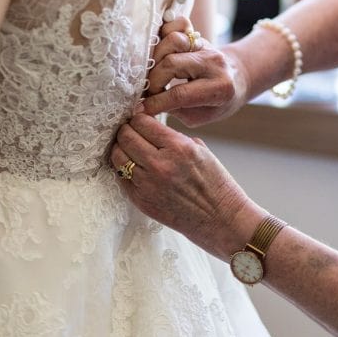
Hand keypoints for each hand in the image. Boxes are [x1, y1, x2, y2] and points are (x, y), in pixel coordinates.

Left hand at [110, 112, 261, 258]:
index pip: (142, 122)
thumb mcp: (201, 151)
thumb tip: (152, 128)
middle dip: (126, 130)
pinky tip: (132, 167)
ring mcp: (147, 184)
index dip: (138, 118)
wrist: (219, 218)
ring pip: (117, 156)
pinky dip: (124, 169)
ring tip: (128, 149)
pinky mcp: (141, 200)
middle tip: (130, 131)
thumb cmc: (214, 184)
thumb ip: (174, 138)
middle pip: (126, 136)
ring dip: (121, 149)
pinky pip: (121, 177)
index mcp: (178, 147)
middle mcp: (160, 164)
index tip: (139, 119)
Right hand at [142, 17, 248, 126]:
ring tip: (155, 73)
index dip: (156, 102)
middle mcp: (214, 63)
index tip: (142, 108)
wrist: (236, 79)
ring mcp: (206, 45)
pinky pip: (179, 24)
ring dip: (156, 58)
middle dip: (154, 81)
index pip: (180, 94)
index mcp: (219, 88)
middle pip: (171, 64)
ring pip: (173, 41)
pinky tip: (161, 51)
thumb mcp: (200, 116)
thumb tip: (145, 104)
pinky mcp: (198, 34)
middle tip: (150, 91)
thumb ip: (175, 109)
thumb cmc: (218, 103)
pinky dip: (165, 33)